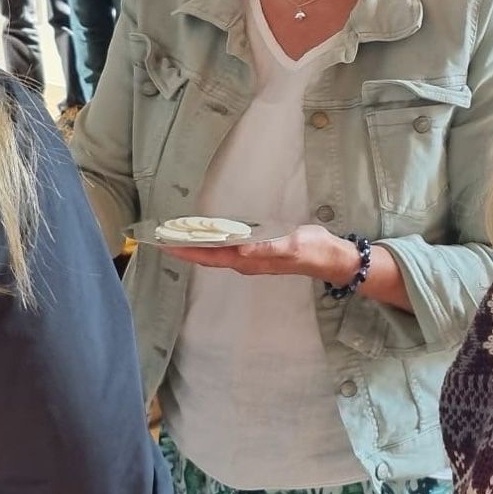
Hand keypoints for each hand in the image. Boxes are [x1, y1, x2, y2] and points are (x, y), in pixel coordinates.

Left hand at [156, 225, 358, 286]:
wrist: (329, 256)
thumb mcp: (290, 245)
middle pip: (207, 255)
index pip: (209, 256)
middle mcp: (244, 261)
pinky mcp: (256, 251)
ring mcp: (250, 258)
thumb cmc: (311, 250)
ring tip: (178, 233)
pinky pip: (227, 247)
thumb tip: (240, 250)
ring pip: (215, 252)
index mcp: (247, 261)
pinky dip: (213, 239)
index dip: (187, 251)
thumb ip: (266, 248)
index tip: (166, 244)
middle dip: (185, 247)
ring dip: (197, 244)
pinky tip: (209, 231)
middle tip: (163, 235)